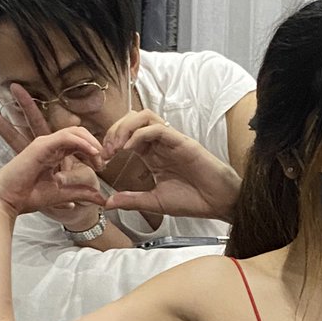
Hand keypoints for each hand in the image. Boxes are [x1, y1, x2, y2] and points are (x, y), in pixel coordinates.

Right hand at [0, 85, 103, 228]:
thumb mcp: (64, 194)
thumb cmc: (30, 196)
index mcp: (55, 153)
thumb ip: (83, 194)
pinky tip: (92, 154)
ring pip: (75, 132)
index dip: (94, 151)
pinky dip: (82, 143)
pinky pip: (66, 137)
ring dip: (92, 143)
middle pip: (79, 132)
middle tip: (103, 162)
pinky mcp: (41, 146)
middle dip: (95, 144)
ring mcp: (45, 143)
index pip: (79, 142)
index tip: (102, 167)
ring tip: (99, 159)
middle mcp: (51, 145)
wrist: (9, 201)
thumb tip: (103, 200)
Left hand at [101, 113, 241, 220]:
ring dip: (125, 127)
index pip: (127, 135)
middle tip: (106, 150)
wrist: (218, 203)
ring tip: (117, 146)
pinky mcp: (181, 141)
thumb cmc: (193, 200)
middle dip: (114, 130)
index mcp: (153, 155)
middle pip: (132, 119)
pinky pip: (157, 128)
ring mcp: (171, 141)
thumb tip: (108, 204)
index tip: (103, 159)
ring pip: (144, 117)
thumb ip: (132, 200)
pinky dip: (140, 134)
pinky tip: (130, 149)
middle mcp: (160, 144)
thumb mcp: (155, 202)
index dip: (111, 142)